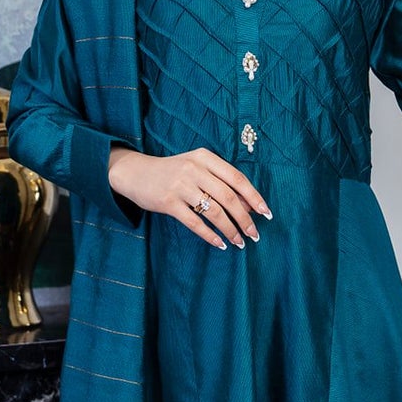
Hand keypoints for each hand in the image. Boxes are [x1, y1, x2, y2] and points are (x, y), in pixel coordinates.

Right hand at [108, 145, 270, 249]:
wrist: (135, 173)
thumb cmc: (172, 171)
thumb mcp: (196, 166)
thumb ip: (220, 180)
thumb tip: (248, 206)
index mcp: (204, 157)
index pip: (237, 178)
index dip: (254, 197)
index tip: (266, 213)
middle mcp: (194, 169)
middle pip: (228, 197)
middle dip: (245, 219)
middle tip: (254, 234)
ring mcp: (180, 186)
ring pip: (214, 212)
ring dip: (230, 230)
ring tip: (239, 242)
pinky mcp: (168, 202)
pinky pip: (195, 223)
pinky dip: (210, 235)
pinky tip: (219, 243)